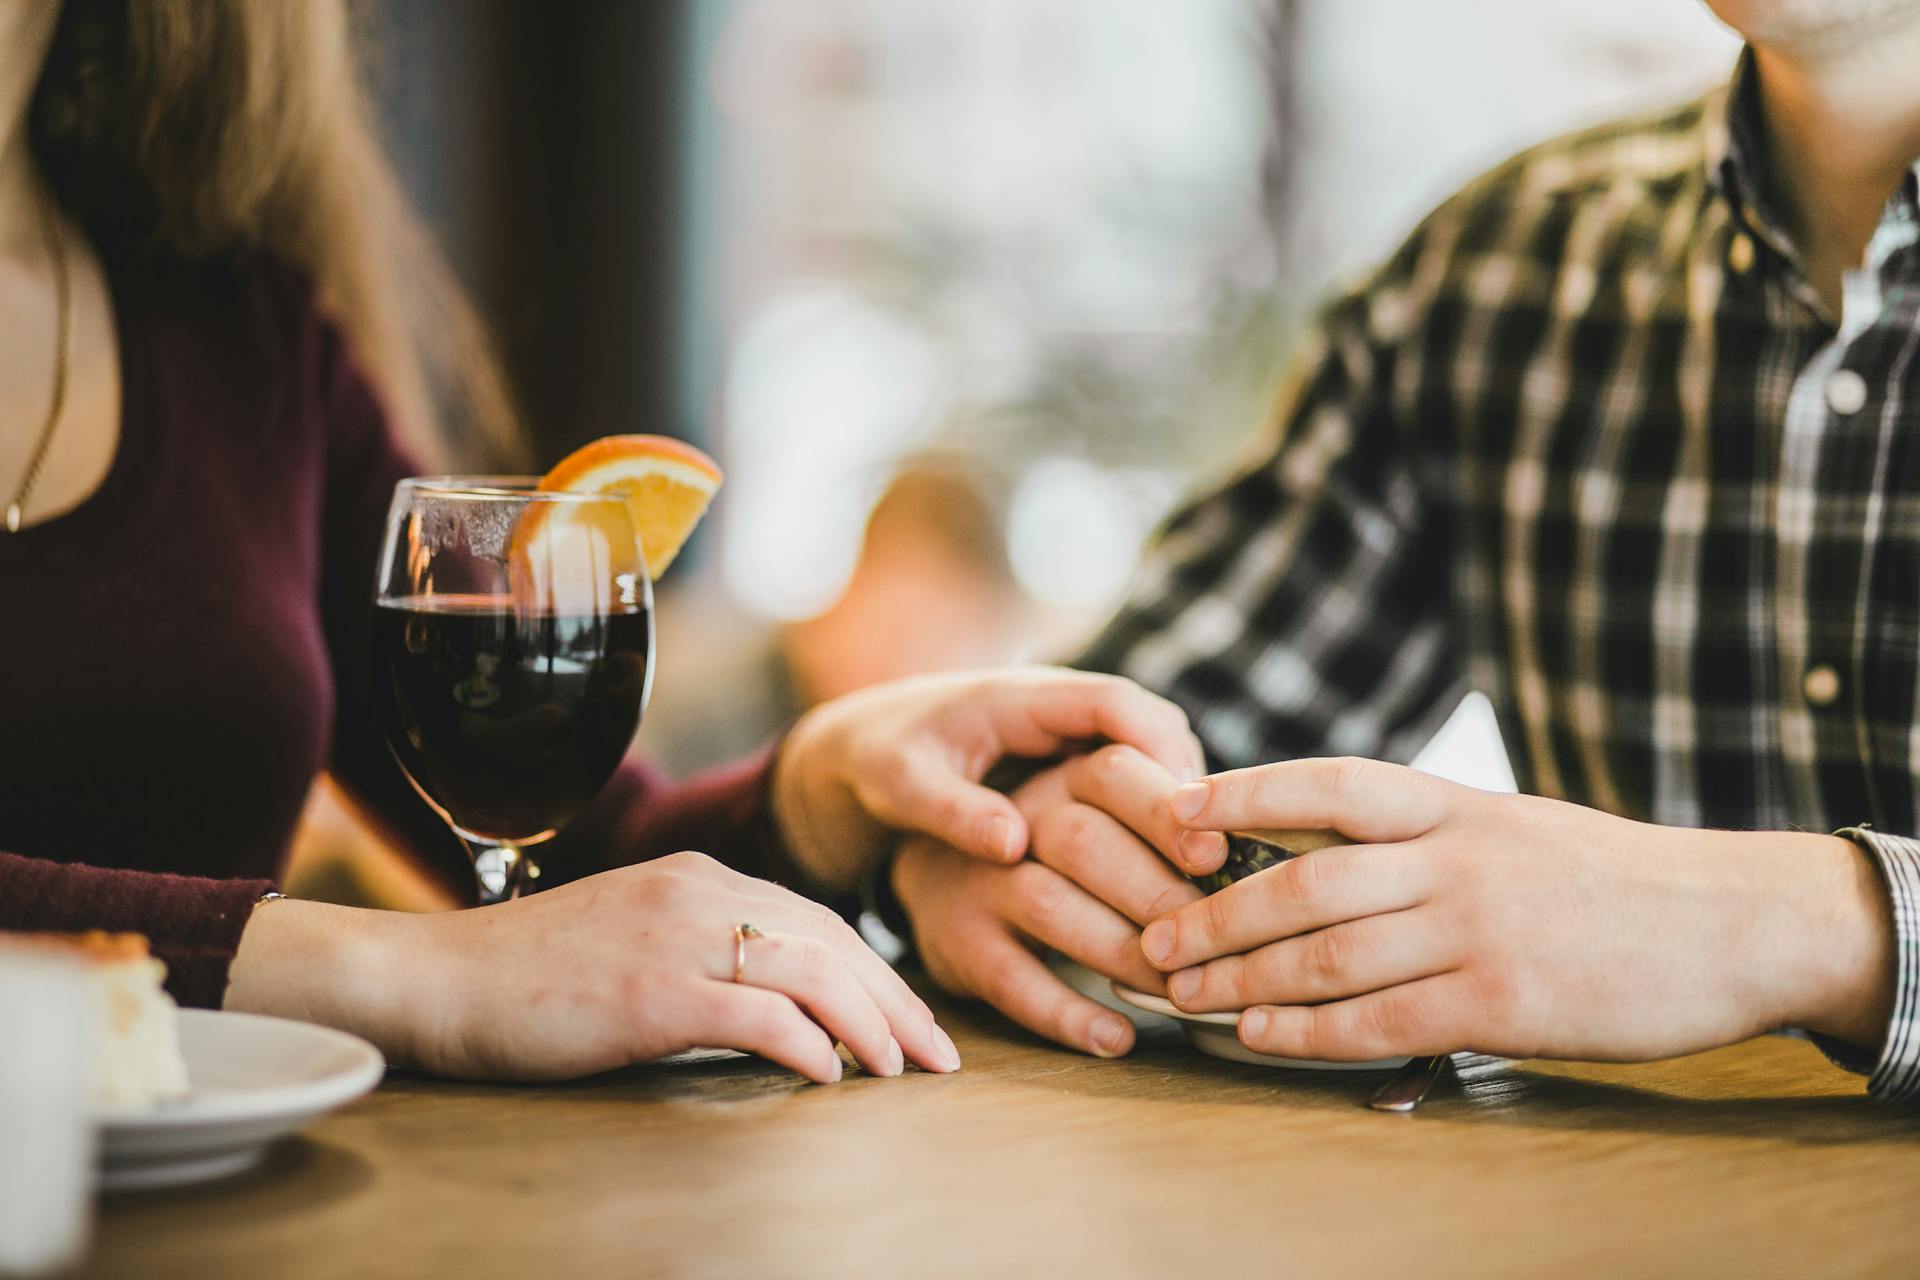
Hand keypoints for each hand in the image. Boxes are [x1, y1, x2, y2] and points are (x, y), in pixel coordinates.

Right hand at [226, 852, 961, 1083]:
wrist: (433, 978)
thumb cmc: (528, 976)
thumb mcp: (631, 940)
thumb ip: (701, 951)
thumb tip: (776, 1007)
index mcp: (696, 878)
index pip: (817, 919)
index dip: (877, 971)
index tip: (916, 1020)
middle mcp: (696, 893)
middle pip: (831, 941)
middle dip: (896, 1000)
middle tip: (942, 1054)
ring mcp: (672, 938)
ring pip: (808, 970)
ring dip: (868, 1023)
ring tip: (902, 1071)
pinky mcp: (647, 992)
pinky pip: (753, 1012)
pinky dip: (805, 1043)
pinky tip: (831, 1076)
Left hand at [772, 668, 1204, 889]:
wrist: (868, 743)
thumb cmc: (884, 761)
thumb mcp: (904, 786)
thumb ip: (954, 811)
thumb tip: (1014, 846)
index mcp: (1023, 696)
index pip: (1115, 703)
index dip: (1159, 750)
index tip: (1190, 806)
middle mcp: (1061, 705)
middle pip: (1154, 726)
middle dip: (1188, 783)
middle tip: (1215, 850)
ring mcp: (1075, 730)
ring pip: (1156, 752)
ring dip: (1183, 802)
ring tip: (1205, 867)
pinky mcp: (1079, 758)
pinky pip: (1138, 775)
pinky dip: (1162, 814)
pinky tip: (1175, 869)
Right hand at [892, 744, 1225, 1055]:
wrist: (940, 872)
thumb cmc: (1066, 849)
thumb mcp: (1104, 808)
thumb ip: (1172, 814)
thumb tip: (1267, 838)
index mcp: (1066, 775)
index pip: (1114, 773)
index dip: (1167, 812)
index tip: (1219, 854)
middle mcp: (1019, 818)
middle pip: (1083, 841)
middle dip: (1155, 893)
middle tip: (1216, 942)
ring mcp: (982, 882)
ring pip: (1049, 906)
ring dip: (1120, 953)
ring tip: (1179, 991)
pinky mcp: (959, 943)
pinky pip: (1012, 980)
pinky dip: (1067, 1014)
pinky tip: (1118, 1038)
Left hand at [1143, 757, 1896, 1062]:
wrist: (1730, 924)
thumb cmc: (1612, 879)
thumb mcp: (1516, 827)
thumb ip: (1430, 835)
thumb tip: (1333, 847)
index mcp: (1457, 805)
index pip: (1329, 784)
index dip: (1245, 792)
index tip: (1176, 809)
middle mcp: (1456, 859)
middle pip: (1305, 879)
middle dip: (1218, 911)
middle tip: (1153, 934)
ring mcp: (1477, 930)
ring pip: (1328, 953)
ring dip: (1244, 978)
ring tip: (1184, 992)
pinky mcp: (1500, 1004)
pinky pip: (1380, 1021)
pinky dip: (1308, 1032)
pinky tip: (1261, 1039)